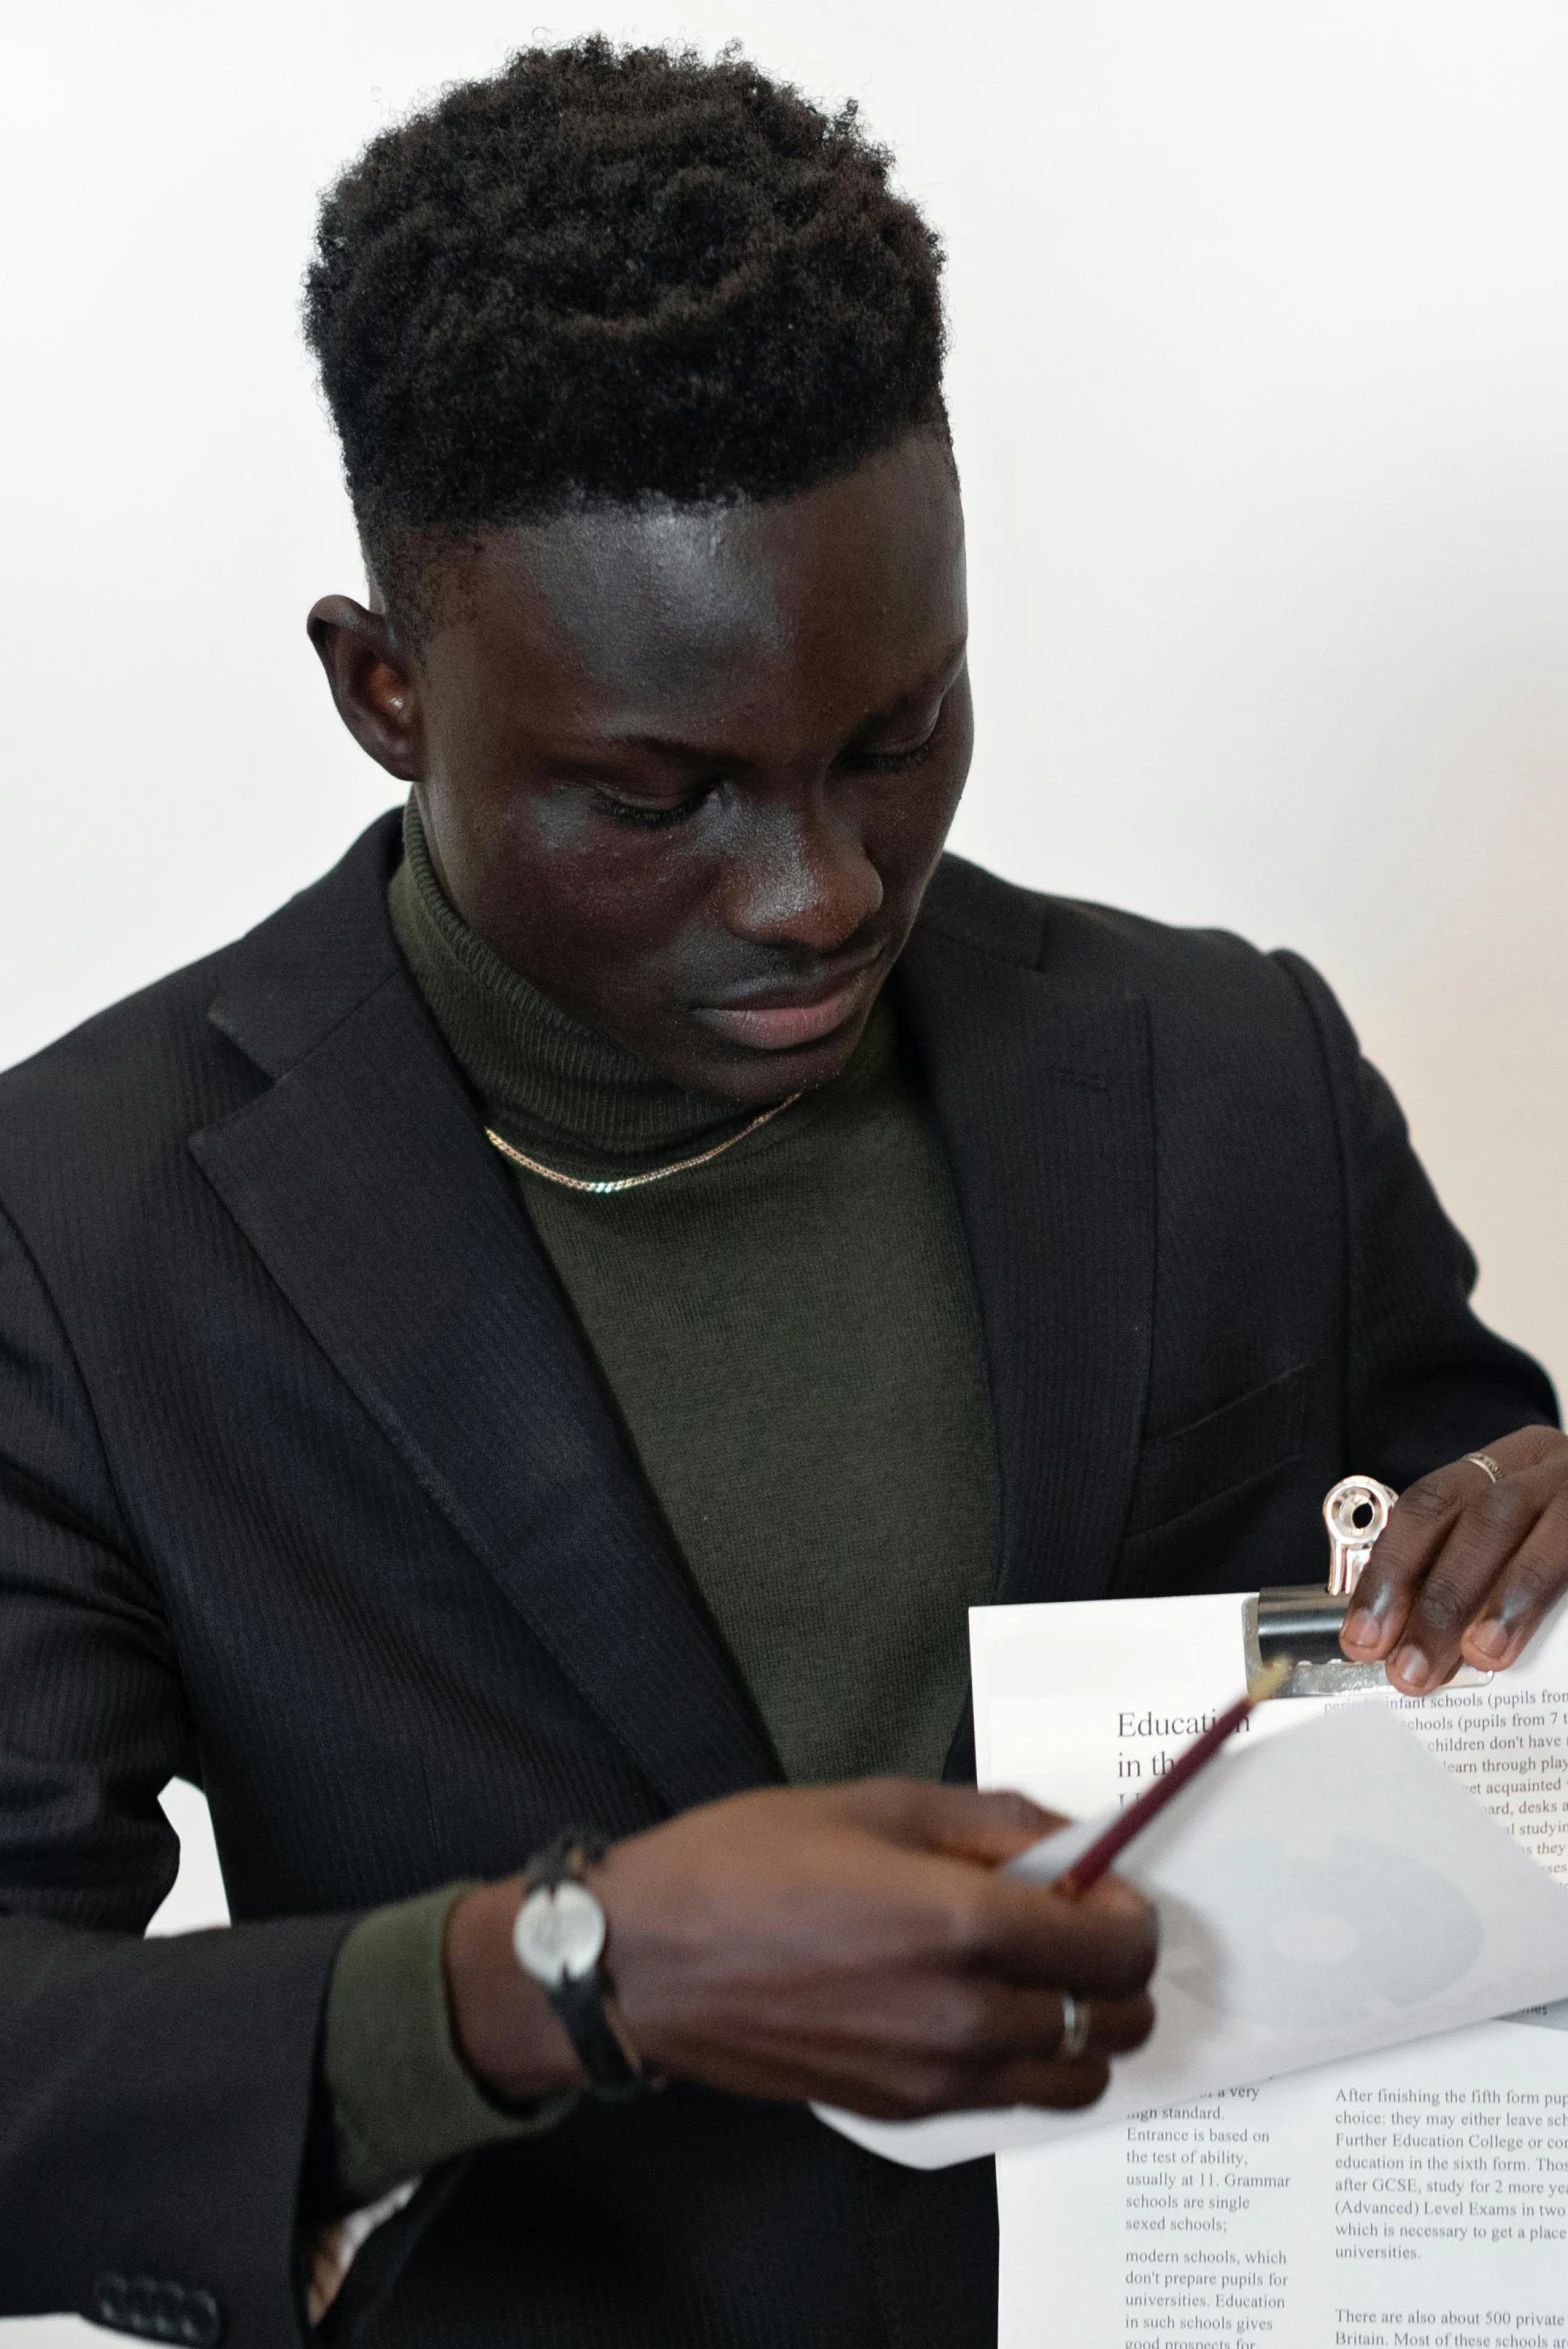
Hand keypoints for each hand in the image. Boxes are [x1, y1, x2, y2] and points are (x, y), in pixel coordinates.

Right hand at [446, 1778, 1155, 2121]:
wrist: (642, 1960)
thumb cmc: (741, 1865)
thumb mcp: (873, 1804)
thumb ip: (988, 1820)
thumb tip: (1067, 1837)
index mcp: (962, 1925)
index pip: (1117, 1947)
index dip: (1132, 1913)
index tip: (1107, 1886)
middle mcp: (964, 2017)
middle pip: (1115, 2020)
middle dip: (1117, 1971)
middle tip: (1077, 1925)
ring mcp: (934, 2077)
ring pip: (1075, 2077)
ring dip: (1080, 2025)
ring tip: (1034, 1972)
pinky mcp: (900, 2110)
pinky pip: (1010, 2101)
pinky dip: (1025, 2060)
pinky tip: (977, 2006)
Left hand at [1340, 1425, 1567, 1692]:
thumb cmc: (1549, 1540)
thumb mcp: (1502, 1543)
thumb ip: (1458, 1577)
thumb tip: (1403, 1644)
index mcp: (1497, 1467)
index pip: (1429, 1506)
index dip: (1391, 1570)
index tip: (1364, 1637)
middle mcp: (1541, 1468)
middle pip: (1483, 1519)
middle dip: (1440, 1597)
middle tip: (1412, 1667)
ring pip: (1540, 1536)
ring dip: (1504, 1600)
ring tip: (1481, 1655)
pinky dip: (1548, 1597)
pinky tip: (1542, 1640)